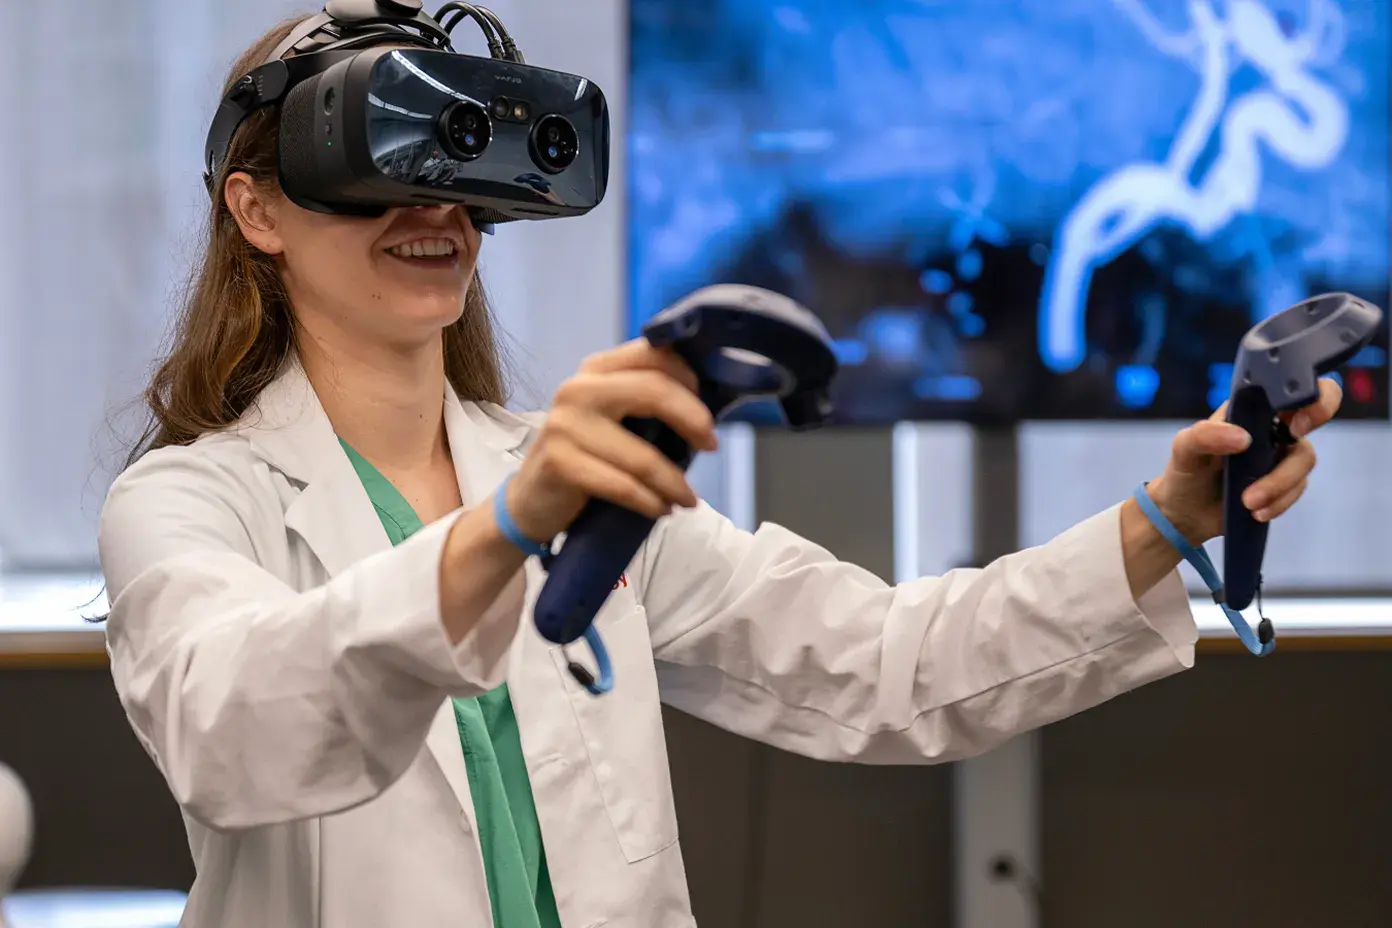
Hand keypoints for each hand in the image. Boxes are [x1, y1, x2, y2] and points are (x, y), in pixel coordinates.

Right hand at [504, 340, 718, 541]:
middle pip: (654, 391)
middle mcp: (578, 389)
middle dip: (694, 421)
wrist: (531, 499)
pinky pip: (623, 486)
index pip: (654, 354)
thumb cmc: (585, 456)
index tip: (707, 411)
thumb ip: (647, 401)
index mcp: (596, 369)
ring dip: (675, 483)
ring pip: (643, 455)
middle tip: (712, 447)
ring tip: (688, 499)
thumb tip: (708, 406)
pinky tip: (662, 509)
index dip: (690, 380)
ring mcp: (565, 425)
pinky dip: (651, 503)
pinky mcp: (559, 463)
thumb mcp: (613, 418)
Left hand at [1146, 378, 1342, 543]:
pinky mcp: (1285, 483)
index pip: (1286, 385)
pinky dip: (1280, 502)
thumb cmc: (1186, 471)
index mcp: (1249, 408)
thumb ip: (1205, 436)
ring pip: (1304, 458)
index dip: (1305, 390)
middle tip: (1296, 433)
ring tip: (1248, 502)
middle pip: (1314, 410)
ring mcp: (1281, 454)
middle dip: (1318, 415)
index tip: (1293, 414)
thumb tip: (1243, 438)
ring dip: (1280, 483)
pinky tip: (1257, 512)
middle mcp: (1271, 425)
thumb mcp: (1184, 449)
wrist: (1186, 513)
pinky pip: (1298, 488)